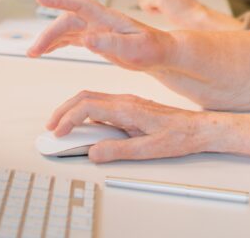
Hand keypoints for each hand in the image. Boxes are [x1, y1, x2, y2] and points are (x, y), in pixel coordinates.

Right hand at [28, 0, 172, 70]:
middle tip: (34, 51)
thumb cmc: (153, 49)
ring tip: (33, 53)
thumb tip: (87, 39)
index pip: (80, 4)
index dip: (59, 0)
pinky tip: (47, 50)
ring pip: (66, 29)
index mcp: (108, 18)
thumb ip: (111, 43)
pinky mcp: (96, 39)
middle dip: (48, 33)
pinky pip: (72, 38)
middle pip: (67, 20)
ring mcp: (96, 28)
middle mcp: (99, 20)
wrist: (162, 53)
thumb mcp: (135, 48)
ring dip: (49, 39)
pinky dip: (58, 43)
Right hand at [46, 91, 213, 161]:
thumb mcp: (148, 150)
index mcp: (127, 108)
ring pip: (91, 98)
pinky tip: (84, 124)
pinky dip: (85, 111)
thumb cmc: (179, 136)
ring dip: (73, 110)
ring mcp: (127, 102)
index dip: (68, 119)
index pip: (87, 107)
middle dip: (63, 111)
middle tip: (51, 127)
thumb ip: (118, 150)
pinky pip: (101, 104)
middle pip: (84, 97)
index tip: (58, 132)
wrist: (198, 128)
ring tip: (62, 126)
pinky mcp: (131, 106)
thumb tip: (94, 153)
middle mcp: (125, 100)